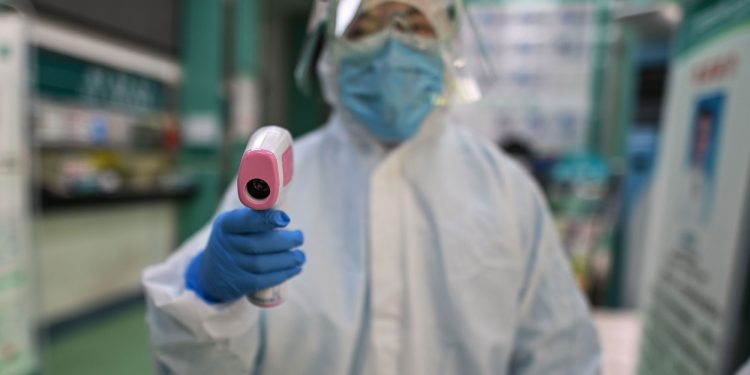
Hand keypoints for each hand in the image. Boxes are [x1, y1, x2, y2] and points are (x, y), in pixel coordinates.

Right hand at [185, 208, 304, 302]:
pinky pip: (264, 280)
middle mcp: (226, 245)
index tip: (286, 219)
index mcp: (226, 224)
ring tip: (301, 256)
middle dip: (284, 241)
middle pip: (257, 244)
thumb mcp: (236, 222)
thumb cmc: (235, 238)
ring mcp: (232, 266)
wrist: (213, 272)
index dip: (266, 220)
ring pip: (262, 264)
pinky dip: (283, 274)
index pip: (246, 221)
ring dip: (288, 259)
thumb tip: (284, 199)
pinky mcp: (240, 283)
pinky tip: (295, 268)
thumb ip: (257, 213)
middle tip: (300, 237)